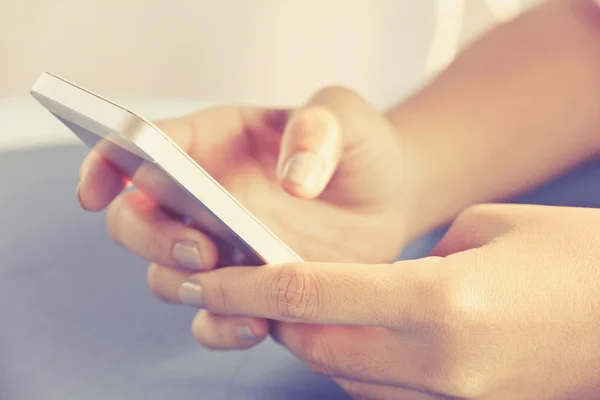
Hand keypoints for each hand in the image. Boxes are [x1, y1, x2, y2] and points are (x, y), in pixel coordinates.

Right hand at [77, 87, 413, 345]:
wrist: (387, 196)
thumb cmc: (356, 146)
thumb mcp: (343, 117)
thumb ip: (318, 130)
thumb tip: (295, 179)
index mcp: (210, 143)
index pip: (136, 148)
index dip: (103, 165)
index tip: (95, 189)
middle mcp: (202, 198)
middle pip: (136, 220)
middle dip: (151, 237)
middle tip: (202, 247)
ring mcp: (222, 247)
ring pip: (167, 276)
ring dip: (185, 286)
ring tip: (234, 288)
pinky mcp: (250, 287)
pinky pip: (213, 316)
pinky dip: (221, 326)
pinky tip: (255, 324)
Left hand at [150, 204, 599, 398]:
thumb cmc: (575, 257)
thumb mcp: (487, 228)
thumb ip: (414, 258)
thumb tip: (374, 280)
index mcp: (442, 302)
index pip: (311, 296)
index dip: (249, 285)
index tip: (214, 276)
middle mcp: (438, 362)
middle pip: (312, 343)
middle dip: (268, 314)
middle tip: (246, 282)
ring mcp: (450, 397)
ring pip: (338, 374)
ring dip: (304, 338)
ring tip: (289, 304)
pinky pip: (376, 390)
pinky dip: (346, 361)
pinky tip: (345, 331)